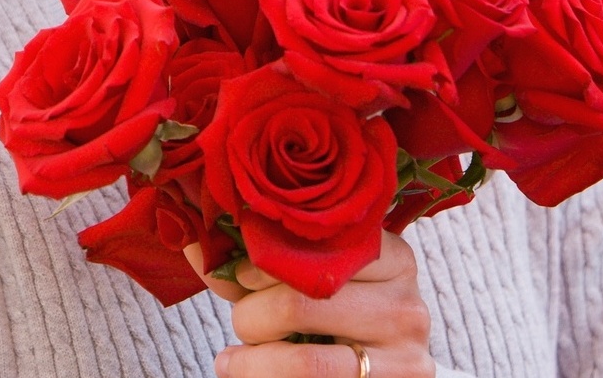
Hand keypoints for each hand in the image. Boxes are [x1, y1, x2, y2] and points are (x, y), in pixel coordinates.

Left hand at [194, 232, 434, 377]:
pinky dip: (262, 377)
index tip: (239, 277)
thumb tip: (194, 239)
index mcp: (393, 256)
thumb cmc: (336, 320)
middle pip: (301, 300)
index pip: (315, 248)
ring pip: (303, 359)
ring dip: (252, 360)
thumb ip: (260, 263)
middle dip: (251, 315)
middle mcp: (408, 302)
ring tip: (233, 359)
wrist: (379, 375)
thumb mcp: (312, 283)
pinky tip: (243, 371)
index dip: (262, 264)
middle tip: (240, 322)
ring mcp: (404, 355)